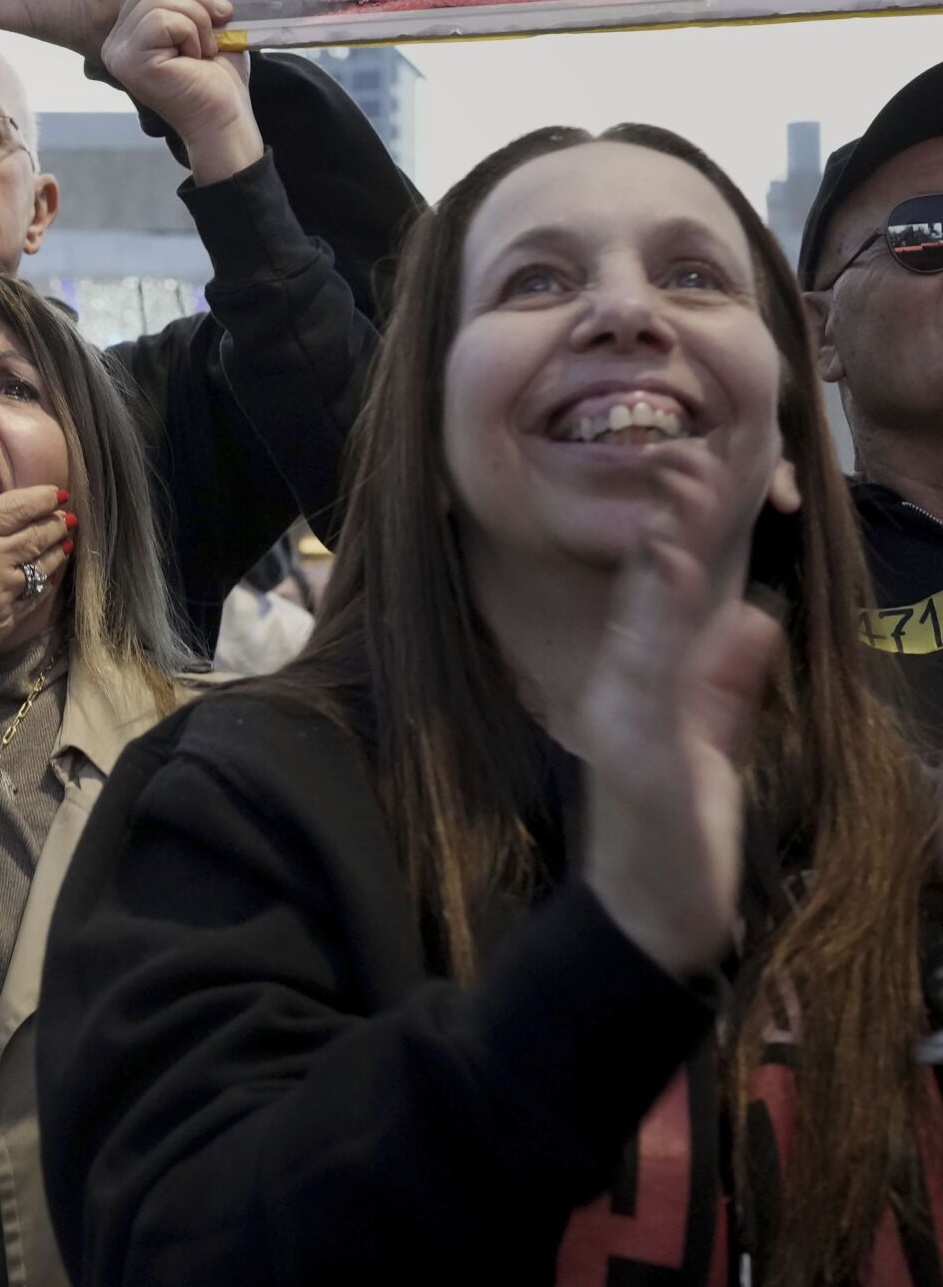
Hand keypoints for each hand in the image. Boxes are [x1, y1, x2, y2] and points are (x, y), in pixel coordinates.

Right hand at [0, 480, 73, 688]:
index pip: (18, 507)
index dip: (43, 498)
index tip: (56, 494)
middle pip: (37, 533)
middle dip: (55, 522)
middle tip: (65, 517)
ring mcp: (1, 589)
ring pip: (42, 565)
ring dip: (56, 552)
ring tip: (64, 542)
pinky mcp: (6, 619)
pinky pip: (35, 597)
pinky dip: (46, 584)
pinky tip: (50, 577)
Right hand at [102, 0, 257, 182]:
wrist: (226, 117)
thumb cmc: (219, 76)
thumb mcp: (205, 22)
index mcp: (131, 31)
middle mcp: (116, 42)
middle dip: (195, 0)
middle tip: (215, 31)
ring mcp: (119, 52)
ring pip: (159, 0)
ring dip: (197, 22)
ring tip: (203, 51)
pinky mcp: (129, 61)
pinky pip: (163, 20)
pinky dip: (191, 35)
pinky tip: (194, 60)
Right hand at [578, 443, 784, 977]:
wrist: (651, 920)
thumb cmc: (679, 836)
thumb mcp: (712, 745)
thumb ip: (726, 684)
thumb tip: (753, 615)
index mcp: (640, 688)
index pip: (659, 601)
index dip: (679, 535)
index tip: (701, 471)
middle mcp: (621, 693)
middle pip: (647, 597)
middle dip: (671, 526)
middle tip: (692, 455)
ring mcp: (623, 722)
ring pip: (647, 624)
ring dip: (664, 558)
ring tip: (683, 497)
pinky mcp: (639, 756)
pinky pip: (651, 680)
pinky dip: (656, 626)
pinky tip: (666, 580)